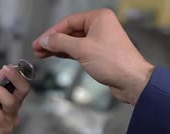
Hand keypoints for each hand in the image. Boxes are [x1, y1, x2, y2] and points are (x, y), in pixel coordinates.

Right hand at [32, 8, 154, 104]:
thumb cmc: (114, 62)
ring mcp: (101, 40)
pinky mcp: (101, 53)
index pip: (68, 22)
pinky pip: (80, 50)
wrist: (132, 80)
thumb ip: (60, 43)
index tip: (39, 42)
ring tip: (43, 54)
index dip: (51, 33)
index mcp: (98, 18)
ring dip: (59, 48)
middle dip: (53, 41)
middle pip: (70, 31)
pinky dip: (68, 53)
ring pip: (74, 41)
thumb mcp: (82, 49)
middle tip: (38, 49)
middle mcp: (100, 26)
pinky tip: (57, 56)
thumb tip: (45, 40)